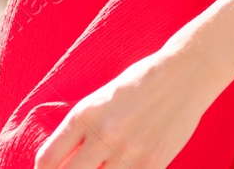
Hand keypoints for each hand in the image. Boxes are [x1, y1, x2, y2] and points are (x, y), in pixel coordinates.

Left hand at [33, 46, 216, 168]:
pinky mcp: (152, 163)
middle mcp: (103, 134)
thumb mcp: (103, 97)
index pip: (47, 159)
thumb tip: (62, 160)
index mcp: (85, 114)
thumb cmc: (142, 82)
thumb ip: (82, 128)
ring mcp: (128, 152)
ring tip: (103, 165)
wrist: (186, 74)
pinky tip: (125, 164)